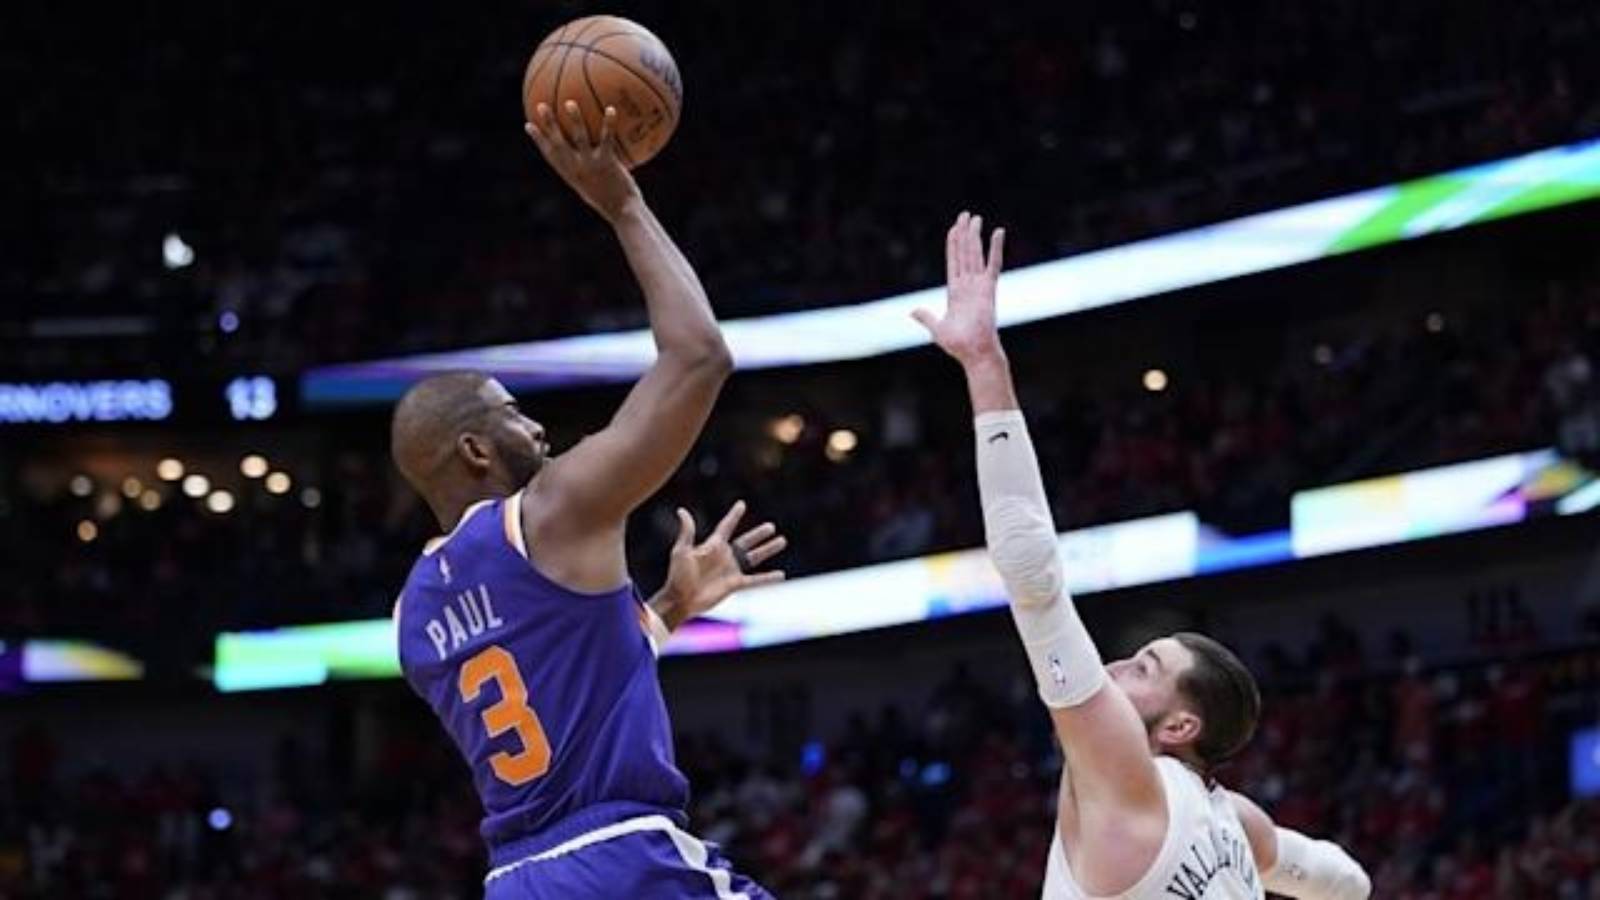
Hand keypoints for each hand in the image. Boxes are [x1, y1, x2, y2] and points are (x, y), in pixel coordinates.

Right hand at [524, 101, 642, 222]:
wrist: (623, 213)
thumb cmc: (612, 203)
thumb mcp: (595, 190)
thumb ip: (590, 174)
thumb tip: (593, 161)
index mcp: (571, 175)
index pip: (550, 155)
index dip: (538, 140)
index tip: (529, 125)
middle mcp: (577, 169)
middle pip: (558, 143)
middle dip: (548, 124)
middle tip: (541, 106)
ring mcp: (591, 165)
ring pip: (579, 138)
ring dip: (574, 119)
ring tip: (570, 103)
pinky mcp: (607, 163)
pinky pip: (607, 139)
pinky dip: (609, 124)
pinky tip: (612, 109)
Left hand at [656, 500, 786, 629]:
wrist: (680, 600)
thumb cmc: (677, 575)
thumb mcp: (681, 551)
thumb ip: (687, 531)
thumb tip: (682, 510)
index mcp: (712, 546)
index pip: (726, 526)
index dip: (734, 515)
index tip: (742, 504)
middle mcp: (724, 556)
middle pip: (745, 541)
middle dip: (758, 534)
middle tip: (771, 526)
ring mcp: (730, 570)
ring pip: (754, 557)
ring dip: (767, 550)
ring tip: (782, 541)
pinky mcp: (734, 585)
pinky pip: (755, 580)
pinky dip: (768, 578)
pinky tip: (781, 574)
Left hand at [911, 211, 1006, 364]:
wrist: (974, 353)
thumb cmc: (958, 345)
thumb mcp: (937, 329)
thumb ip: (927, 317)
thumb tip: (913, 311)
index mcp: (955, 291)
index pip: (953, 261)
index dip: (953, 244)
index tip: (955, 228)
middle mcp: (968, 285)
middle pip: (965, 253)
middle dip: (965, 233)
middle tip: (966, 215)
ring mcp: (979, 285)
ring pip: (975, 254)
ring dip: (974, 235)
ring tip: (975, 217)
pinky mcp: (989, 288)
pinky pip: (993, 263)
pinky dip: (996, 248)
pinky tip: (998, 232)